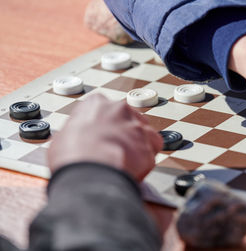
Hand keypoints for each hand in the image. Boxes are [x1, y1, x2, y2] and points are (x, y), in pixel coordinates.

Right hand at [48, 94, 162, 180]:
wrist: (92, 172)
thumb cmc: (73, 157)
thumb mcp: (62, 139)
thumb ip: (76, 134)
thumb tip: (75, 143)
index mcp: (96, 104)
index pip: (104, 111)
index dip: (103, 127)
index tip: (100, 137)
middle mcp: (120, 110)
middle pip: (126, 120)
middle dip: (122, 135)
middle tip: (113, 151)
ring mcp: (137, 125)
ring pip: (142, 133)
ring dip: (135, 146)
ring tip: (124, 162)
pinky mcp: (151, 143)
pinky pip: (153, 149)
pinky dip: (146, 158)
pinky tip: (135, 167)